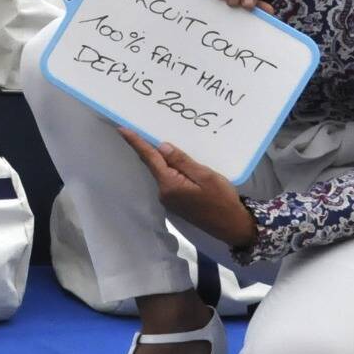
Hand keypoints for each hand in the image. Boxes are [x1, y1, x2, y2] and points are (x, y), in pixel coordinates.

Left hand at [117, 127, 257, 250]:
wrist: (232, 226)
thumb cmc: (222, 199)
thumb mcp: (205, 176)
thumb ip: (182, 161)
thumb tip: (161, 147)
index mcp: (169, 184)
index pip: (150, 158)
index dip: (136, 142)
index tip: (122, 129)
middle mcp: (163, 192)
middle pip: (153, 164)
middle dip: (146, 147)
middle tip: (140, 128)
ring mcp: (168, 199)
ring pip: (161, 172)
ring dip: (160, 158)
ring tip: (158, 139)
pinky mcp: (175, 202)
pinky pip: (168, 179)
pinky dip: (168, 168)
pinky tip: (174, 160)